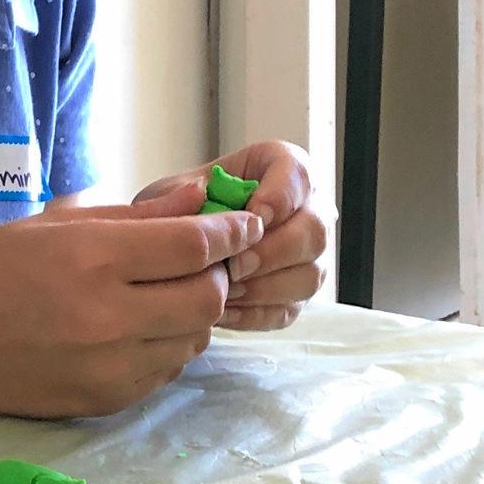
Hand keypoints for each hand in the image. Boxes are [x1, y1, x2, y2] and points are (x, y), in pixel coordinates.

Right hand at [0, 185, 261, 417]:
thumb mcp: (55, 225)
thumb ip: (136, 215)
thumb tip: (202, 201)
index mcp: (92, 259)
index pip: (194, 247)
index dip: (229, 232)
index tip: (242, 223)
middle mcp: (107, 318)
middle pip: (208, 297)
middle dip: (216, 274)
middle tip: (198, 261)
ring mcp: (108, 367)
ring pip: (195, 338)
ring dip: (192, 314)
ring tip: (158, 296)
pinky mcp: (105, 401)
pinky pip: (166, 371)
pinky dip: (165, 346)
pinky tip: (133, 329)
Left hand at [136, 141, 329, 330]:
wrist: (173, 247)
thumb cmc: (180, 210)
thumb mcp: (169, 193)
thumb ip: (178, 193)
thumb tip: (200, 193)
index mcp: (282, 170)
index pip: (298, 175)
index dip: (281, 196)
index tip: (254, 214)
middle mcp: (307, 211)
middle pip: (314, 231)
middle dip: (274, 251)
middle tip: (236, 264)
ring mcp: (307, 257)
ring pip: (309, 275)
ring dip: (266, 287)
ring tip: (226, 290)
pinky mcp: (295, 295)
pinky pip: (289, 310)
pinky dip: (255, 314)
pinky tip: (223, 311)